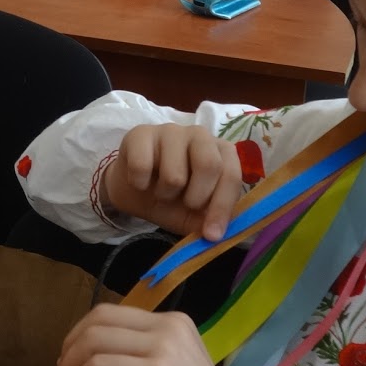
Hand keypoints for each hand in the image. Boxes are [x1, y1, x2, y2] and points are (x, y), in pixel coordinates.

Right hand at [103, 122, 242, 239]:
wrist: (134, 191)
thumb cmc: (172, 199)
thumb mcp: (194, 216)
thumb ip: (210, 221)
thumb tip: (218, 235)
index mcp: (221, 152)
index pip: (231, 175)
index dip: (222, 207)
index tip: (211, 234)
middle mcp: (200, 135)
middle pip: (208, 165)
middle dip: (196, 197)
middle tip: (185, 203)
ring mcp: (170, 130)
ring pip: (174, 174)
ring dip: (165, 193)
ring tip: (162, 190)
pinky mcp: (141, 133)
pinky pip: (142, 166)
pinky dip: (140, 184)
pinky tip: (141, 181)